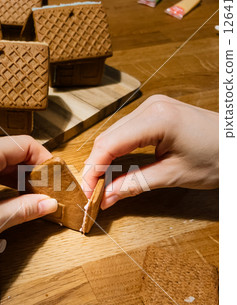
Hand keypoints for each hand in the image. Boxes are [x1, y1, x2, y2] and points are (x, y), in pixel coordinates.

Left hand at [0, 136, 56, 304]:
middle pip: (8, 152)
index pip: (23, 144)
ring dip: (13, 179)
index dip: (45, 161)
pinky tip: (3, 203)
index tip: (57, 180)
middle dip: (31, 171)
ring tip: (28, 201)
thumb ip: (23, 209)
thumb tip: (48, 203)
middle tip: (47, 194)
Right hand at [83, 95, 218, 208]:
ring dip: (103, 159)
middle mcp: (150, 106)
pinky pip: (125, 131)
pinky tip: (112, 166)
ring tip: (99, 183)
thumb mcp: (173, 175)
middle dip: (95, 166)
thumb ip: (135, 185)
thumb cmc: (217, 158)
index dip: (93, 170)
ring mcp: (152, 106)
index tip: (87, 193)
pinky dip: (116, 150)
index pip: (109, 144)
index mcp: (157, 118)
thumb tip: (106, 198)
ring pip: (113, 134)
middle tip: (91, 193)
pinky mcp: (154, 112)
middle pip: (107, 138)